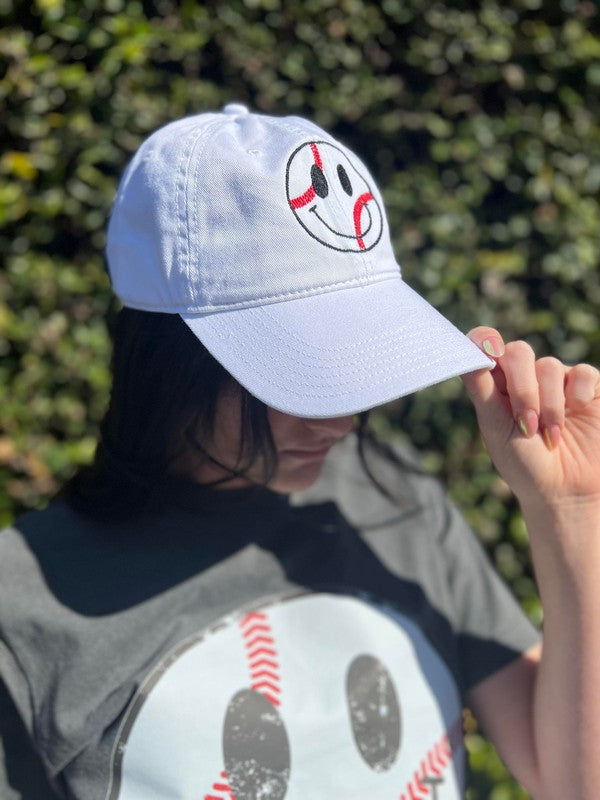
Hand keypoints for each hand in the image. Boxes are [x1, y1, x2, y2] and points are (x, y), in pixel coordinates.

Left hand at [461, 327, 599, 510]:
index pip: (486, 346)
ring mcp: (558, 381)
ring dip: (549, 405)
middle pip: (518, 353)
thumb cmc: (523, 464)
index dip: (484, 340)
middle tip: (526, 425)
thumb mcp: (495, 428)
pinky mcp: (588, 388)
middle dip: (522, 389)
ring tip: (551, 437)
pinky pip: (583, 373)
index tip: (488, 351)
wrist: (564, 492)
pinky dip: (577, 393)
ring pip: (549, 366)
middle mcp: (526, 377)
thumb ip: (481, 388)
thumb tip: (470, 352)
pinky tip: (576, 412)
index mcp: (496, 384)